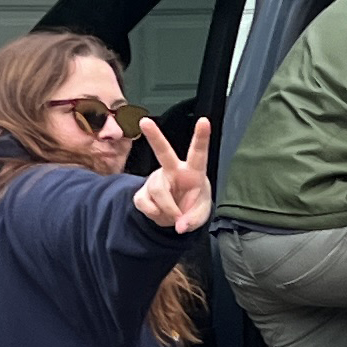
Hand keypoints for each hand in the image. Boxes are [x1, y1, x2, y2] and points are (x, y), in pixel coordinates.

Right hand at [133, 117, 213, 233]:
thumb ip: (193, 220)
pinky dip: (156, 216)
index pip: (198, 153)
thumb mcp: (200, 216)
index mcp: (193, 171)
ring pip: (159, 193)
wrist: (177, 216)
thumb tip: (179, 226)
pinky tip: (161, 214)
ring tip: (175, 216)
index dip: (201, 137)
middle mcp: (172, 170)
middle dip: (154, 136)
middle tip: (145, 121)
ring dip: (168, 210)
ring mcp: (155, 179)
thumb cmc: (193, 206)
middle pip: (163, 152)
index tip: (204, 121)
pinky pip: (146, 204)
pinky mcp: (142, 192)